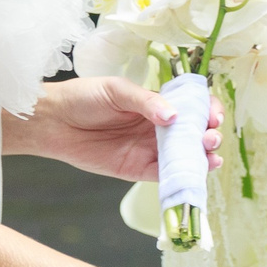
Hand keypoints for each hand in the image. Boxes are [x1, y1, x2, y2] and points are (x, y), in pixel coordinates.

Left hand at [14, 76, 223, 179]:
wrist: (53, 122)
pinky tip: (196, 172)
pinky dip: (182, 176)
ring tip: (210, 154)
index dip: (208, 111)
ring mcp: (150, 150)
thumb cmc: (84, 97)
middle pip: (195, 133)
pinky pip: (165, 176)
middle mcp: (159, 128)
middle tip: (210, 137)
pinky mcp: (139, 170)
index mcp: (158, 104)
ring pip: (185, 156)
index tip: (213, 116)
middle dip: (210, 135)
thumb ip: (146, 102)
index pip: (193, 107)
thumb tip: (174, 116)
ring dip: (203, 157)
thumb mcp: (117, 90)